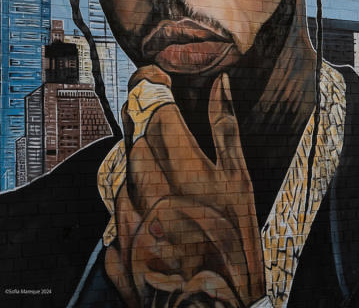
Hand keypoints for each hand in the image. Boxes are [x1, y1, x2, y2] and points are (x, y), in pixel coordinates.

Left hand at [105, 67, 265, 306]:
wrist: (209, 300)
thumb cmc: (233, 236)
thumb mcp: (240, 176)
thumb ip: (225, 125)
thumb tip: (221, 83)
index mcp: (177, 156)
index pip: (150, 100)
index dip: (152, 83)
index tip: (159, 76)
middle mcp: (143, 177)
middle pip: (134, 129)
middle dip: (149, 120)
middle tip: (172, 126)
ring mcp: (125, 208)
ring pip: (126, 166)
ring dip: (145, 161)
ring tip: (177, 180)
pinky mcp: (115, 235)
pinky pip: (121, 202)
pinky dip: (139, 198)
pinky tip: (166, 211)